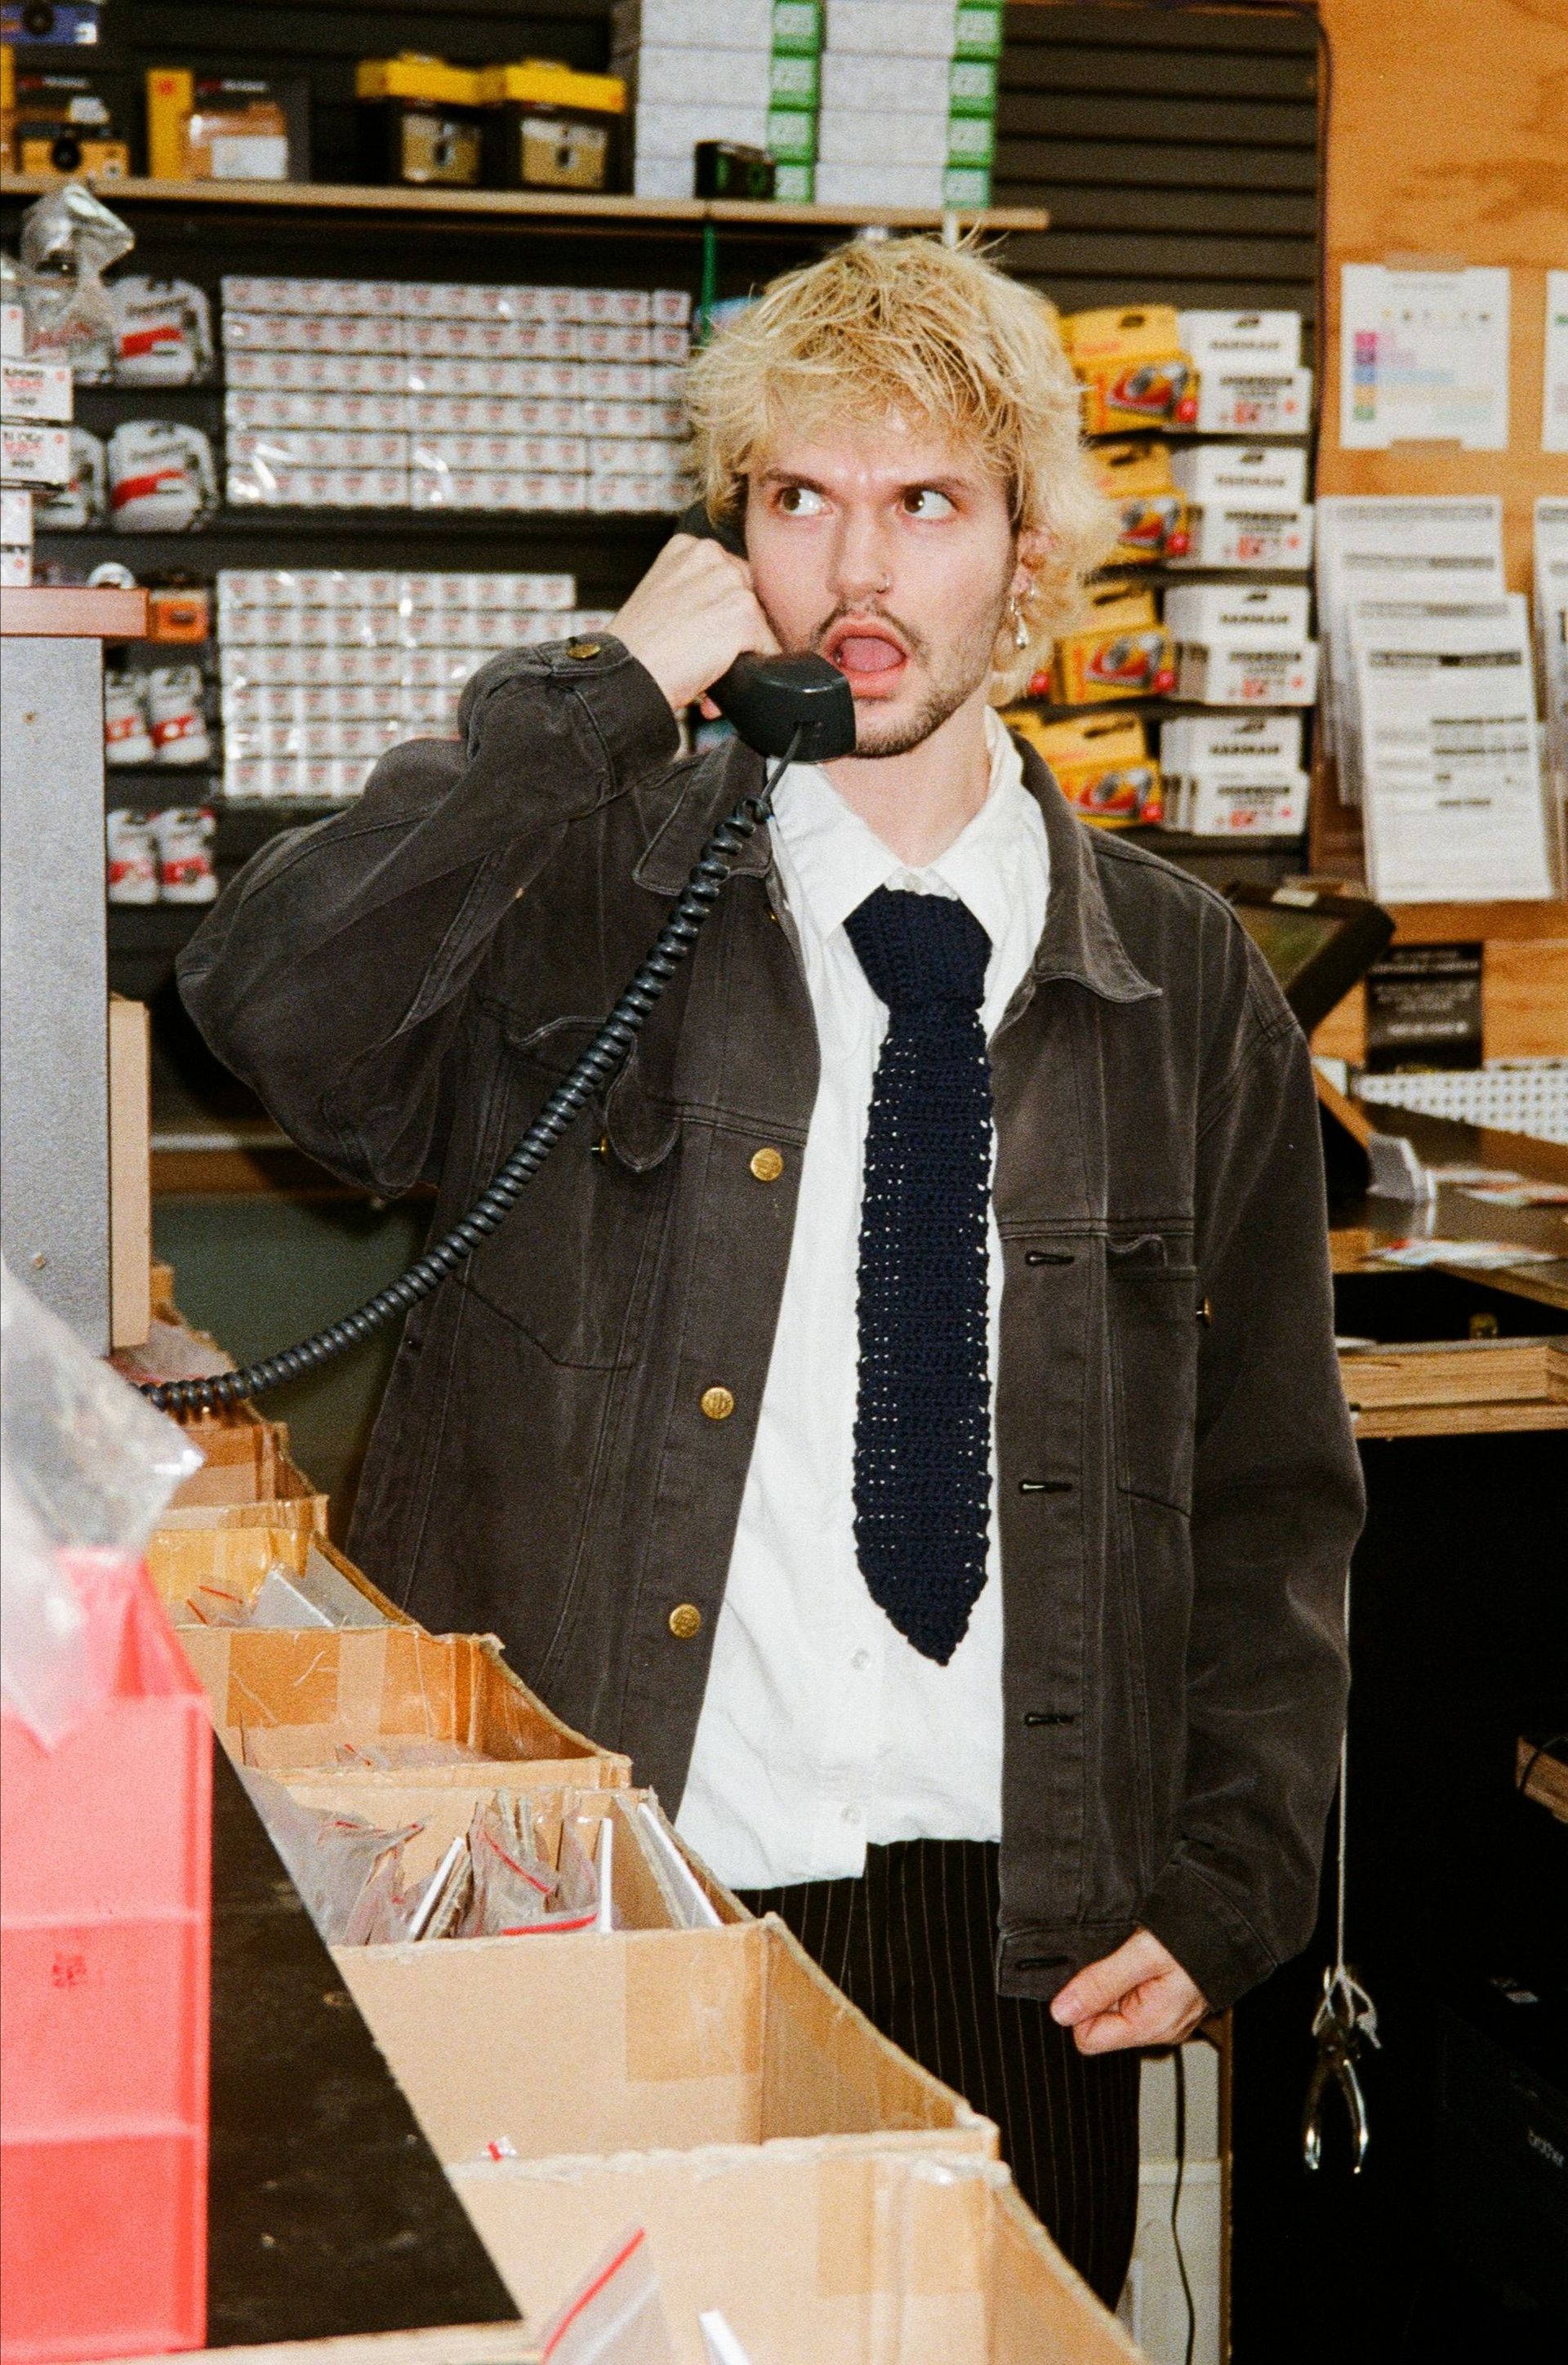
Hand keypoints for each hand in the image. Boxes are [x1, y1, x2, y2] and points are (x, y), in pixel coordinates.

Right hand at [611, 532, 777, 715]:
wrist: (626, 672)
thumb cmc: (637, 647)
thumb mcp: (661, 596)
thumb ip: (695, 590)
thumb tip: (722, 613)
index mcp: (689, 547)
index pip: (731, 578)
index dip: (721, 613)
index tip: (704, 634)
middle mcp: (711, 556)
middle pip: (750, 597)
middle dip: (736, 631)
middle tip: (704, 656)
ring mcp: (729, 582)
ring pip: (760, 623)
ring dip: (743, 652)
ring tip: (708, 670)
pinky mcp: (743, 613)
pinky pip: (769, 646)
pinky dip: (755, 668)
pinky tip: (724, 678)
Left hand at [1050, 1929, 1207, 2054]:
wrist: (1232, 1923)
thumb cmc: (1195, 1936)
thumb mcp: (1141, 1955)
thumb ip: (1099, 1984)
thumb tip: (1061, 2012)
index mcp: (1151, 2025)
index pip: (1088, 2038)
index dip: (1081, 2006)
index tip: (1094, 1976)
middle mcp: (1159, 2029)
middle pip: (1102, 2022)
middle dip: (1101, 1991)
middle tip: (1121, 1961)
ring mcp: (1166, 2016)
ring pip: (1117, 2007)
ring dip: (1117, 1980)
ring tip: (1136, 1956)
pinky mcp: (1170, 2001)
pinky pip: (1135, 1995)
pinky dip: (1132, 1975)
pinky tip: (1147, 1957)